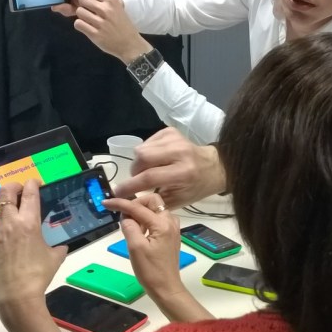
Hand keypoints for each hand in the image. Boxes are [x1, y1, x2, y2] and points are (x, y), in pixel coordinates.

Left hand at [0, 180, 66, 331]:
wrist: (16, 294)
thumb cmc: (38, 275)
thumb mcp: (55, 257)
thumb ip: (58, 246)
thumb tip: (61, 245)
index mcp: (29, 223)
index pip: (29, 193)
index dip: (32, 184)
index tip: (35, 182)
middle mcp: (10, 223)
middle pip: (6, 192)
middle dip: (14, 186)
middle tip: (21, 190)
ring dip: (7, 205)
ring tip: (15, 211)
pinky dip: (2, 224)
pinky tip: (9, 234)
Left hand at [73, 0, 152, 62]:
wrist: (130, 44)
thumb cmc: (123, 25)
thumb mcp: (117, 7)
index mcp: (111, 0)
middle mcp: (106, 10)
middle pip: (82, 0)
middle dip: (82, 5)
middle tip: (87, 11)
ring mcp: (100, 23)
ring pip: (79, 12)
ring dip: (81, 16)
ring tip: (88, 20)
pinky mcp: (95, 34)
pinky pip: (78, 24)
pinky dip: (80, 25)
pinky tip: (87, 28)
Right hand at [103, 194, 214, 323]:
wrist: (166, 287)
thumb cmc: (150, 270)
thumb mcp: (135, 248)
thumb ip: (129, 227)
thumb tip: (125, 217)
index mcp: (162, 224)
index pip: (138, 207)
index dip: (120, 204)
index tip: (106, 202)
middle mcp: (170, 222)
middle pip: (152, 200)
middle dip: (135, 203)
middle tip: (123, 216)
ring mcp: (172, 228)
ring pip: (155, 209)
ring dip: (141, 212)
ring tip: (131, 227)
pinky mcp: (170, 235)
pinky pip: (157, 219)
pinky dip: (147, 220)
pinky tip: (139, 231)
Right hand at [112, 128, 227, 208]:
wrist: (213, 166)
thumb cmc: (195, 187)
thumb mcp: (178, 200)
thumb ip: (153, 200)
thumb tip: (129, 200)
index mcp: (183, 172)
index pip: (150, 177)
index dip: (130, 185)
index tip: (117, 192)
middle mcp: (180, 152)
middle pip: (143, 156)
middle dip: (134, 171)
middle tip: (138, 180)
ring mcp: (175, 138)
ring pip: (142, 148)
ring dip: (140, 162)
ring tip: (149, 170)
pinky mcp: (170, 131)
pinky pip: (147, 142)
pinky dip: (146, 153)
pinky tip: (156, 160)